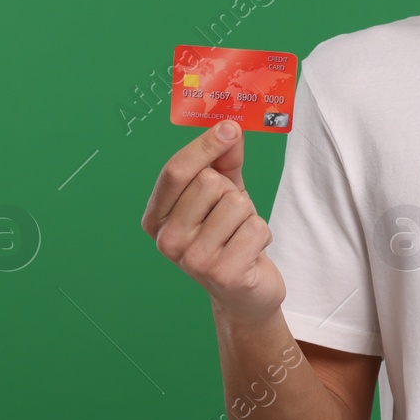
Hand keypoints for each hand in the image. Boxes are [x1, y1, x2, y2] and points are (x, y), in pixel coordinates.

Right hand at [141, 120, 285, 322]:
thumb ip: (223, 160)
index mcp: (157, 217)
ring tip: (240, 236)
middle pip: (209, 183)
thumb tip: (229, 127)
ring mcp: (192, 260)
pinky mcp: (222, 274)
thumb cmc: (229, 236)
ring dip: (249, 215)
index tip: (230, 128)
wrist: (245, 292)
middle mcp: (167, 240)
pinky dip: (262, 235)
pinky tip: (250, 252)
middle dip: (231, 192)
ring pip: (236, 203)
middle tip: (231, 217)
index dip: (205, 145)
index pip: (176, 171)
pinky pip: (256, 227)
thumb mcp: (223, 193)